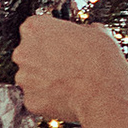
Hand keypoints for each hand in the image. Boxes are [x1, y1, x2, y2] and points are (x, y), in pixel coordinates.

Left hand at [15, 9, 127, 127]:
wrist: (103, 96)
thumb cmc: (101, 64)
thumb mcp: (99, 33)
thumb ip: (84, 30)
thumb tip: (88, 32)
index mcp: (35, 28)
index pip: (35, 27)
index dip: (51, 34)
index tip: (62, 40)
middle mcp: (23, 52)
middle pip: (30, 52)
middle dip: (46, 57)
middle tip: (68, 61)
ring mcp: (24, 78)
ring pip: (32, 76)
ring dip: (46, 78)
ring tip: (70, 80)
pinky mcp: (29, 100)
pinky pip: (37, 96)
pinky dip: (48, 96)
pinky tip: (66, 94)